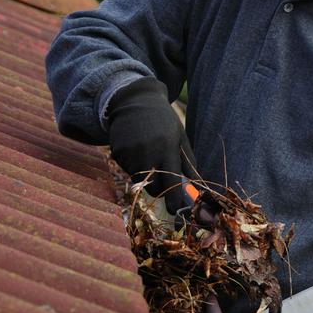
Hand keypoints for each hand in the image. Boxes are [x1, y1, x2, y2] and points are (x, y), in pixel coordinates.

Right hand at [108, 77, 195, 213]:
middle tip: (162, 181)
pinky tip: (136, 148)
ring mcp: (130, 152)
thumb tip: (196, 187)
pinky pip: (126, 169)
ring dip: (145, 174)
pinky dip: (132, 165)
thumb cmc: (163, 121)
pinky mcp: (117, 152)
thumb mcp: (180, 137)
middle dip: (159, 189)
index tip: (176, 211)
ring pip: (139, 179)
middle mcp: (147, 152)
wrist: (135, 101)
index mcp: (167, 148)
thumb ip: (188, 163)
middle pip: (153, 187)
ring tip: (148, 153)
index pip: (171, 182)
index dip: (174, 200)